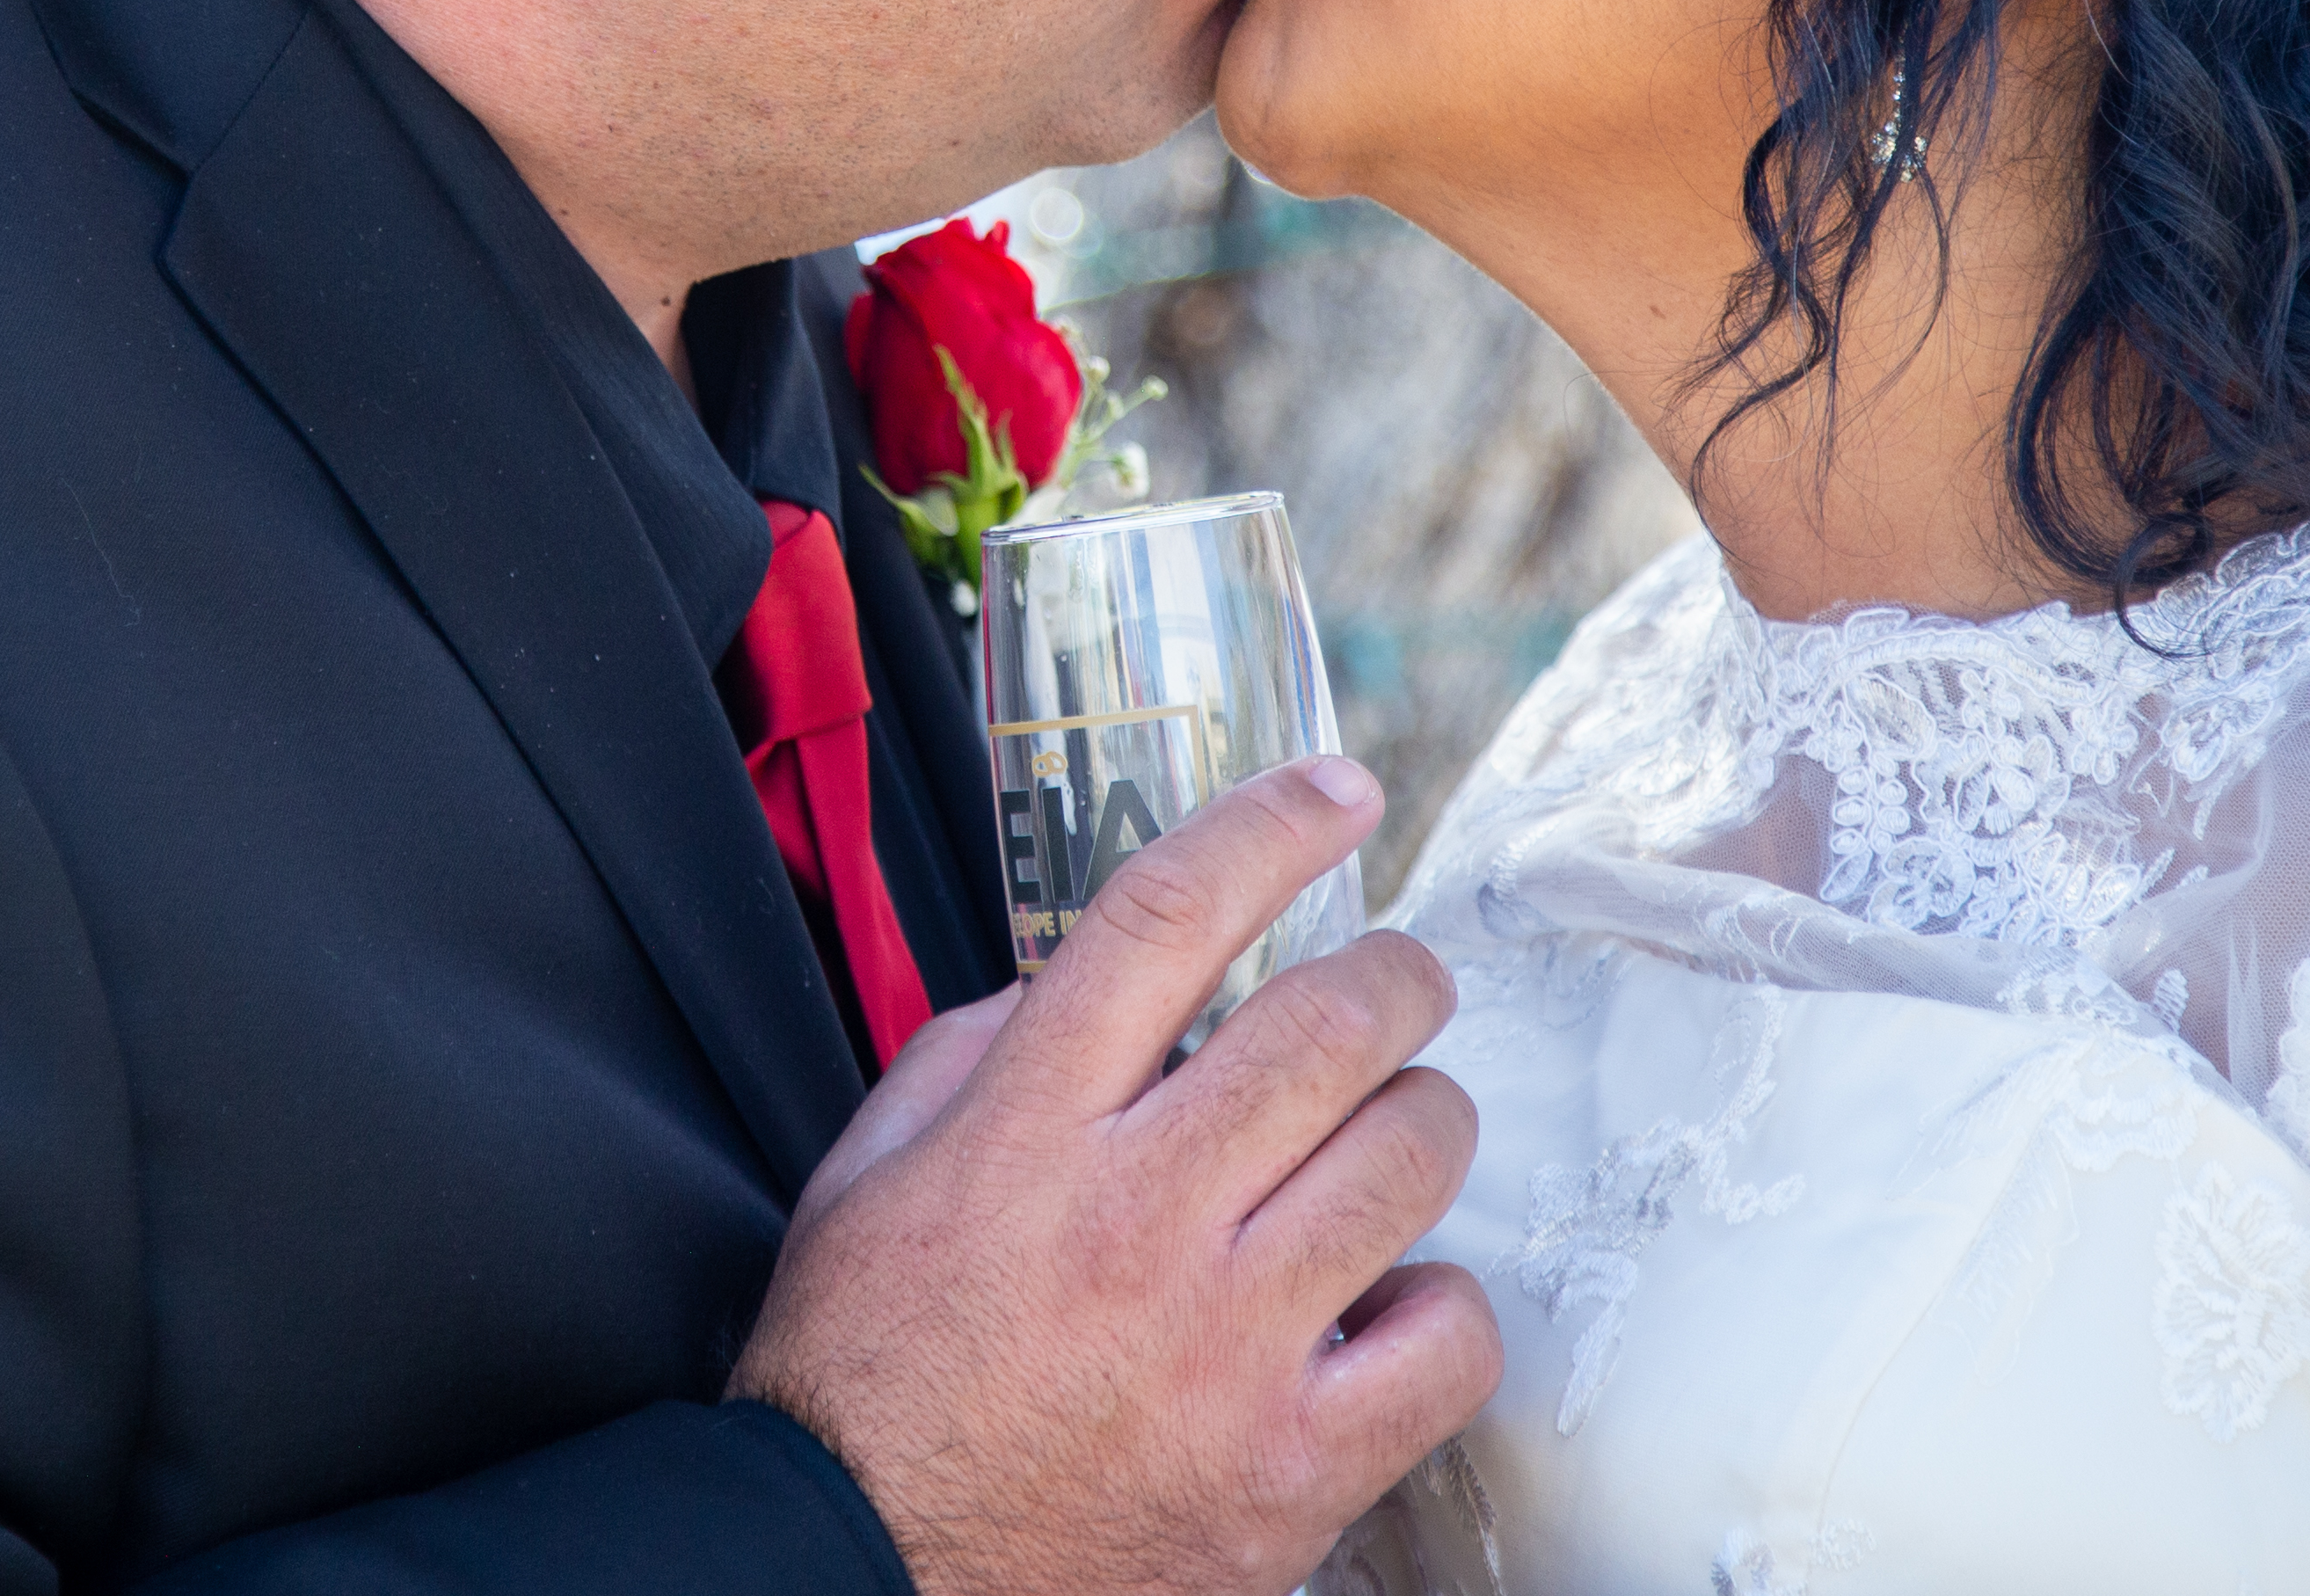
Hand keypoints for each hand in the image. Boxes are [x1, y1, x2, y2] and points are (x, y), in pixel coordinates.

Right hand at [731, 756, 1496, 1595]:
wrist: (863, 1572)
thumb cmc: (861, 1383)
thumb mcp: (864, 1180)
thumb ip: (970, 1057)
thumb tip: (1076, 982)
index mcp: (1025, 1134)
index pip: (1164, 919)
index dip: (1267, 827)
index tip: (1335, 792)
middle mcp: (1135, 1217)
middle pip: (1330, 1021)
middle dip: (1395, 973)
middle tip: (1398, 980)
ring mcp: (1226, 1343)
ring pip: (1411, 1155)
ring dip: (1424, 1116)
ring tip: (1395, 1130)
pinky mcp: (1291, 1465)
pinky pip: (1449, 1338)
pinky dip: (1440, 1302)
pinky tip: (1389, 1300)